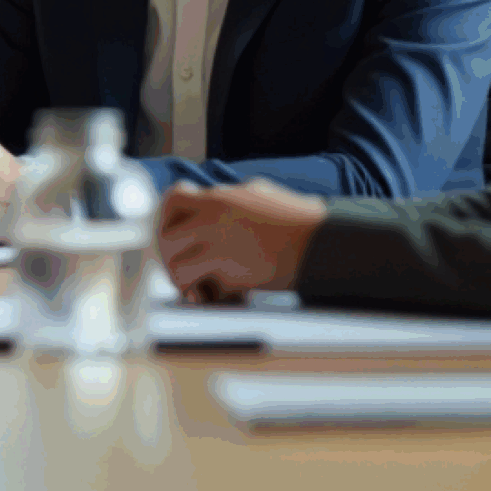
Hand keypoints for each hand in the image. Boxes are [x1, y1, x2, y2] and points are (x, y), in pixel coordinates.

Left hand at [156, 180, 327, 301]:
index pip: (173, 199)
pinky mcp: (234, 275)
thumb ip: (231, 198)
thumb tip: (215, 199)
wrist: (324, 240)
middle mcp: (213, 220)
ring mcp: (221, 248)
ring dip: (183, 279)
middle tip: (180, 265)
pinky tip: (216, 296)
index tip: (177, 230)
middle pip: (166, 238)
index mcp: (219, 198)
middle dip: (169, 254)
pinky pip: (205, 289)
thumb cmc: (298, 218)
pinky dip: (206, 296)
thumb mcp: (259, 193)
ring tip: (195, 286)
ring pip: (178, 267)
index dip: (169, 216)